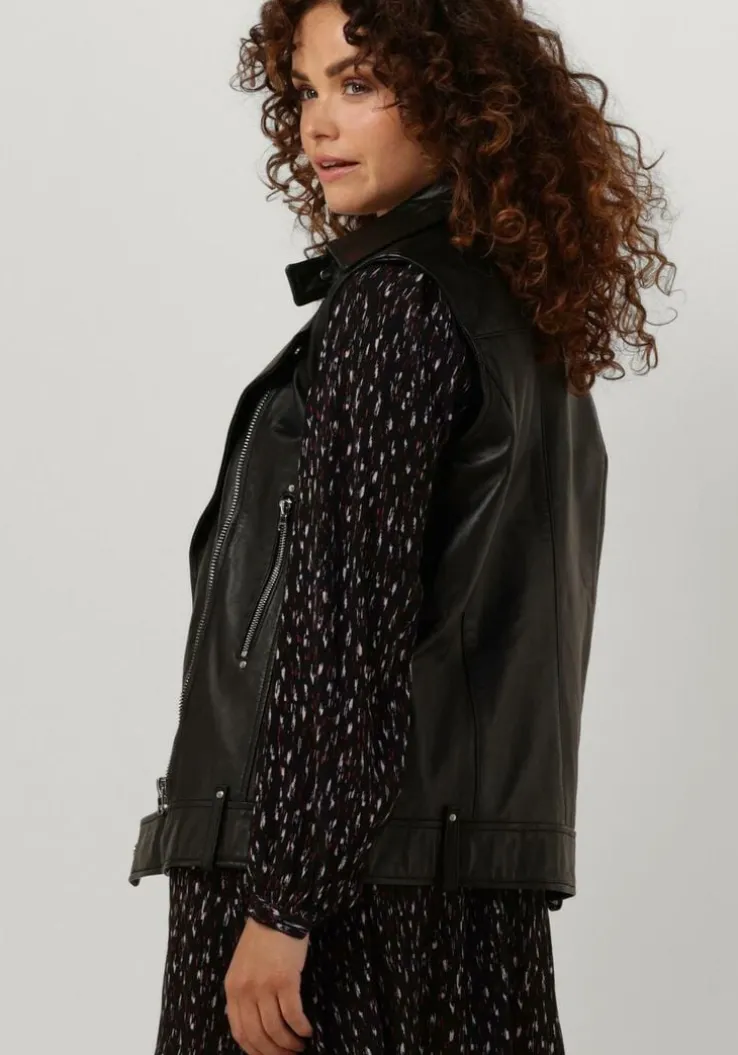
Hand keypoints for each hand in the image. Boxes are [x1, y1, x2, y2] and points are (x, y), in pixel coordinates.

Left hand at [224, 915, 312, 1054]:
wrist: (277, 912)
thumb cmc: (262, 939)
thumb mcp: (241, 966)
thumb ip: (242, 993)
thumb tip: (249, 1022)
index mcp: (232, 989)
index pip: (239, 1032)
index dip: (255, 1051)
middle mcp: (246, 991)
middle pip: (258, 1036)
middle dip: (274, 1052)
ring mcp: (265, 986)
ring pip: (275, 1029)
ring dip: (289, 1043)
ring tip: (299, 1045)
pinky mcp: (285, 980)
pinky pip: (292, 1015)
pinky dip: (300, 1028)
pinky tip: (307, 1030)